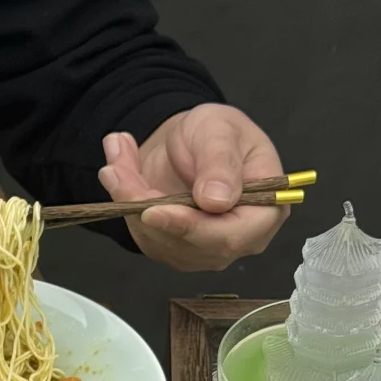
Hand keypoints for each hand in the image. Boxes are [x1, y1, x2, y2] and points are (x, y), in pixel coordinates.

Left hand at [97, 104, 287, 271]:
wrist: (192, 140)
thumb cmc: (218, 133)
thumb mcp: (222, 131)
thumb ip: (221, 163)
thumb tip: (217, 200)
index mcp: (265, 212)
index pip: (229, 236)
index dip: (190, 228)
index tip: (153, 211)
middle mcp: (236, 239)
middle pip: (186, 244)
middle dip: (146, 210)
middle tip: (117, 172)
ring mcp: (201, 249)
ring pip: (156, 239)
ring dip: (128, 200)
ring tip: (116, 159)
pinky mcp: (171, 248)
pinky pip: (141, 234)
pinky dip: (123, 203)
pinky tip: (118, 170)